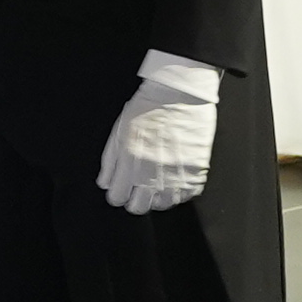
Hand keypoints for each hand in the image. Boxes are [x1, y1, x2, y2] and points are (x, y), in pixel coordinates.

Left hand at [94, 80, 217, 214]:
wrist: (179, 94)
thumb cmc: (147, 108)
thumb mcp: (118, 131)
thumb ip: (110, 161)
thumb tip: (105, 183)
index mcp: (129, 163)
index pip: (117, 198)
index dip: (118, 193)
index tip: (122, 187)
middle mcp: (151, 174)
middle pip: (138, 207)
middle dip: (135, 199)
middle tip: (139, 187)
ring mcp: (175, 176)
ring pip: (162, 205)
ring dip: (158, 196)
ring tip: (159, 180)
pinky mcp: (196, 173)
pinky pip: (185, 196)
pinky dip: (180, 191)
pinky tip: (176, 177)